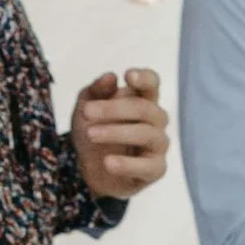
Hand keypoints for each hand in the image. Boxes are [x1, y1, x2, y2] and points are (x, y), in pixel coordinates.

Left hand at [71, 65, 169, 198]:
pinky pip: (147, 166)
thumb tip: (111, 77)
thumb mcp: (86, 107)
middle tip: (87, 111)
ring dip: (116, 132)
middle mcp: (155, 120)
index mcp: (142, 99)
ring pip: (146, 134)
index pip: (152, 83)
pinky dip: (127, 164)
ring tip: (91, 134)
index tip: (128, 76)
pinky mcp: (156, 168)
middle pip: (144, 108)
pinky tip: (108, 162)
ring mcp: (158, 144)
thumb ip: (96, 91)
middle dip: (114, 109)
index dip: (144, 78)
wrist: (91, 168)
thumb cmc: (95, 130)